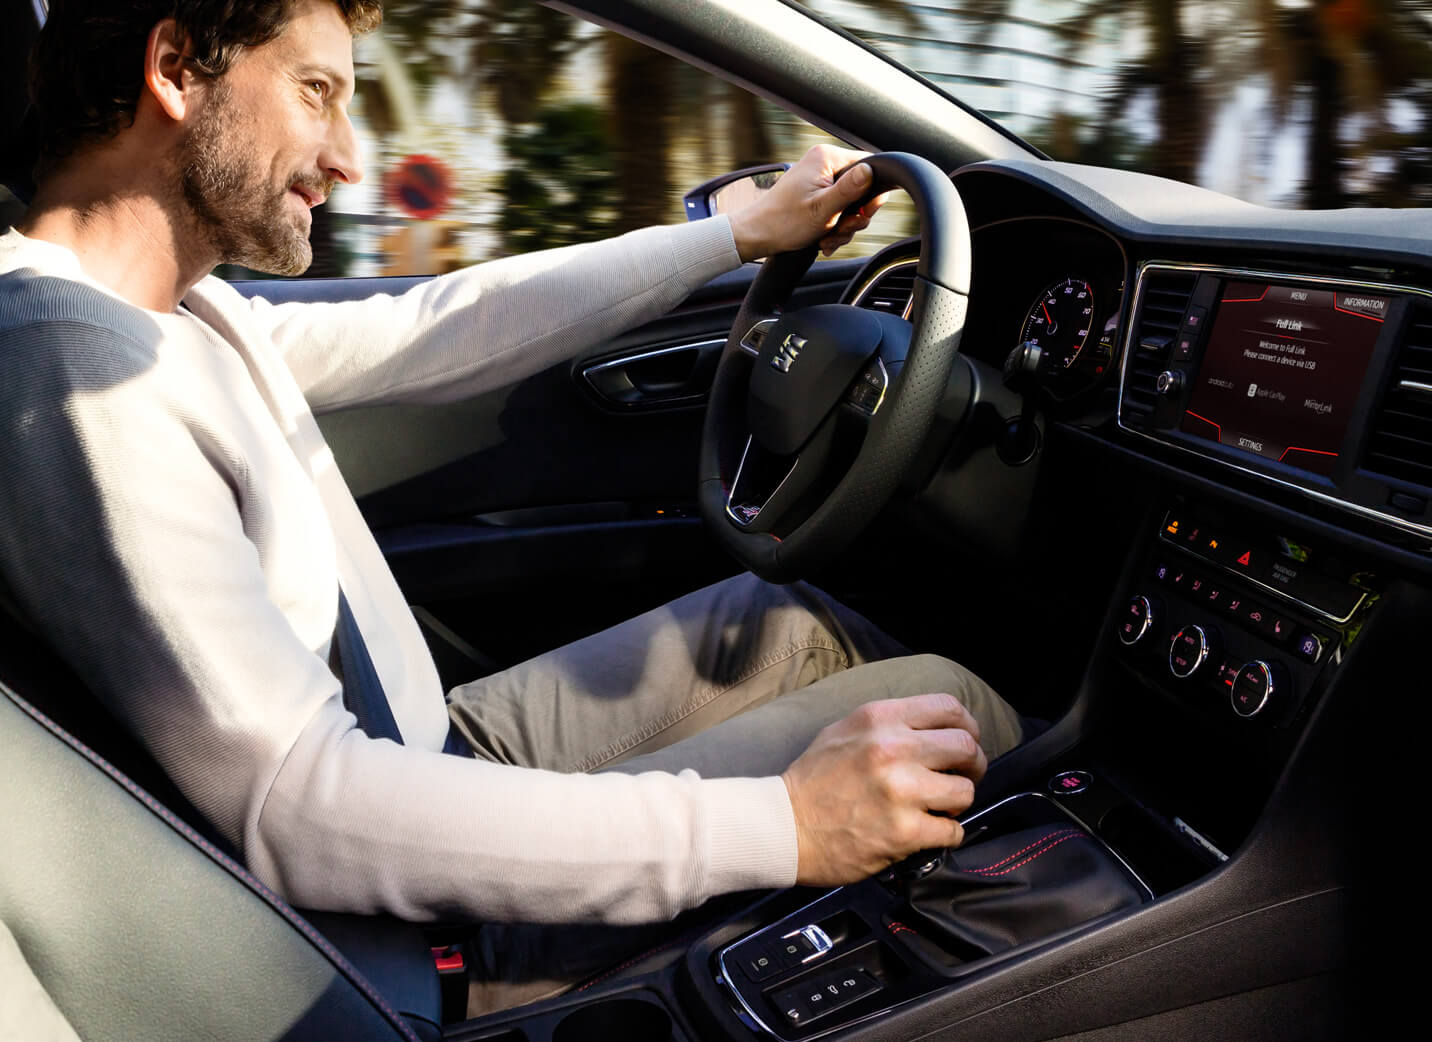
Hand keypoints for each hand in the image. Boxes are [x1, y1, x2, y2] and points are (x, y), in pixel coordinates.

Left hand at [727, 144, 889, 261]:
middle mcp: (824, 163)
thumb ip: (850, 189)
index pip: (870, 166)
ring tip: (825, 238)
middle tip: (838, 230)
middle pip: (862, 189)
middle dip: (853, 217)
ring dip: (842, 227)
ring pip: (851, 205)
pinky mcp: (815, 194)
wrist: (756, 235)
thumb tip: (872, 169)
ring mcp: (819, 179)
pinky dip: (833, 228)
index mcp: (826, 158)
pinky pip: (837, 210)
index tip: (861, 214)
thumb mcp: (823, 209)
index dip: (872, 194)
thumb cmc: (783, 222)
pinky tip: (822, 238)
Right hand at [781, 693, 987, 886]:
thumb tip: (935, 728)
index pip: (949, 709)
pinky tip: (927, 832)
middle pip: (966, 748)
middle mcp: (893, 749)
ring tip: (938, 808)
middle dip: (972, 766)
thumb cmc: (814, 780)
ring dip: (957, 803)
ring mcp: (901, 791)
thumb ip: (889, 723)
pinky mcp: (904, 832)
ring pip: (965, 792)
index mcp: (880, 719)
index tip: (965, 743)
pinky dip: (946, 834)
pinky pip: (952, 831)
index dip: (968, 727)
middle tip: (961, 778)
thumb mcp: (845, 729)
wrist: (784, 826)